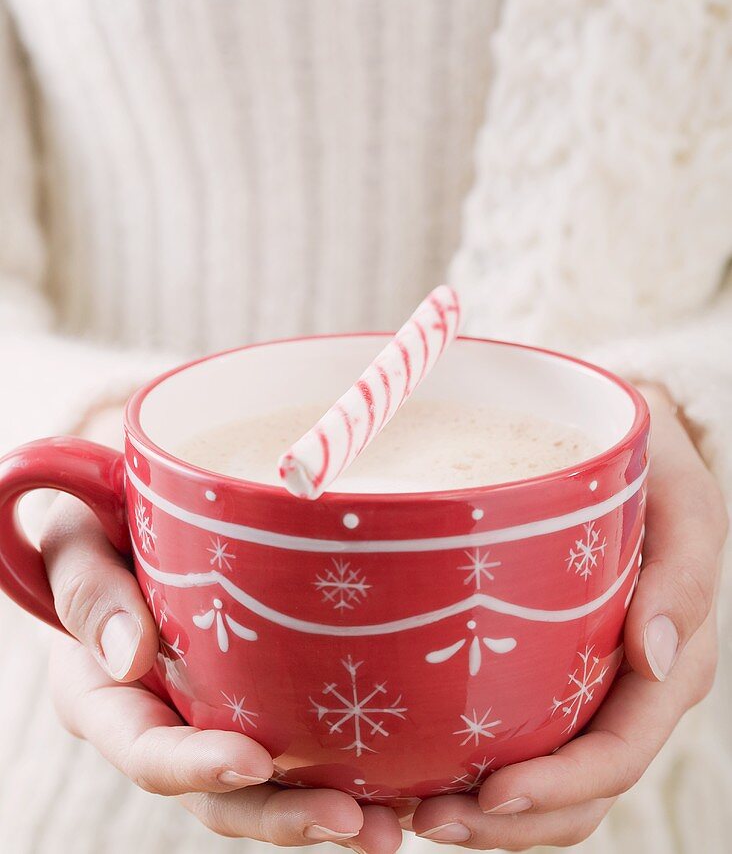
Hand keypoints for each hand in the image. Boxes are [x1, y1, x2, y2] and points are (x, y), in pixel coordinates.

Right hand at [42, 492, 402, 851]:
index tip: (253, 763)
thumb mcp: (74, 538)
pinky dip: (350, 768)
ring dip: (327, 811)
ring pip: (271, 785)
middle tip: (352, 822)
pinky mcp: (263, 698)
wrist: (131, 513)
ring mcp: (218, 716)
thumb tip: (128, 655)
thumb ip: (87, 586)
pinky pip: (304, 743)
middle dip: (284, 817)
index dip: (196, 766)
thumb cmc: (98, 518)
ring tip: (391, 825)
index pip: (146, 751)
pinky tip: (406, 779)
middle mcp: (165, 723)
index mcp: (107, 696)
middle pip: (220, 793)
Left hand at [409, 384, 728, 848]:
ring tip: (413, 812)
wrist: (615, 439)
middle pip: (579, 792)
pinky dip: (475, 769)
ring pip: (547, 782)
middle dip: (510, 822)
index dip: (563, 787)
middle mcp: (628, 689)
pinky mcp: (546, 670)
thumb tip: (658, 659)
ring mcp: (585, 686)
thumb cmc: (652, 463)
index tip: (492, 792)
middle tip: (428, 820)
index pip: (621, 752)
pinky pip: (519, 737)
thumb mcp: (682, 499)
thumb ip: (685, 571)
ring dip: (487, 815)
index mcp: (670, 663)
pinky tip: (419, 767)